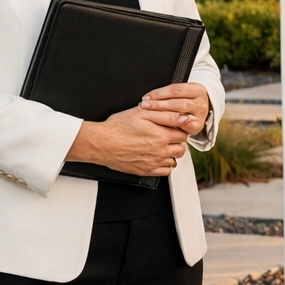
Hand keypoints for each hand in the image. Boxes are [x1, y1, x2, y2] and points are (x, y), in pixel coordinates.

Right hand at [66, 105, 189, 176]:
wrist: (101, 142)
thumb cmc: (117, 127)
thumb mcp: (143, 113)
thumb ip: (166, 114)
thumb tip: (183, 117)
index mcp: (161, 136)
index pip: (184, 134)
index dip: (179, 129)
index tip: (173, 127)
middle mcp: (159, 152)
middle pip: (181, 148)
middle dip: (177, 142)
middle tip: (167, 136)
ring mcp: (152, 163)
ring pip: (174, 160)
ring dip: (171, 153)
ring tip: (161, 146)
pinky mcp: (145, 171)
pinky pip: (164, 172)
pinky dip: (164, 165)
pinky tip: (157, 157)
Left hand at [139, 83, 211, 137]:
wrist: (198, 112)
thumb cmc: (185, 101)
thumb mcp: (182, 93)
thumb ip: (170, 93)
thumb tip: (150, 96)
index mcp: (198, 90)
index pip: (176, 90)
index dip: (159, 93)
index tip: (146, 97)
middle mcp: (201, 102)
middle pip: (177, 102)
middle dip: (159, 104)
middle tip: (144, 105)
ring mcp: (201, 115)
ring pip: (179, 114)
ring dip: (162, 114)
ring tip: (148, 114)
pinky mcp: (198, 126)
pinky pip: (184, 126)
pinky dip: (172, 125)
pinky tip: (162, 125)